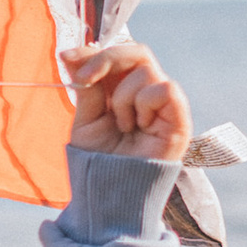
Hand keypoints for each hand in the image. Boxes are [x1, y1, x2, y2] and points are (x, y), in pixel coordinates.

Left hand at [61, 41, 189, 160]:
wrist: (111, 193)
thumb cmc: (99, 162)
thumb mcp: (86, 120)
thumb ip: (86, 88)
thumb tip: (70, 54)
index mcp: (124, 91)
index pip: (117, 57)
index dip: (93, 52)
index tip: (67, 57)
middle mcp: (147, 92)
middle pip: (137, 53)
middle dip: (106, 60)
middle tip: (85, 79)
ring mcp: (165, 104)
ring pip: (146, 71)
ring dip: (123, 98)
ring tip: (122, 126)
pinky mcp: (179, 117)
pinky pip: (165, 88)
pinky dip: (145, 103)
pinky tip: (139, 126)